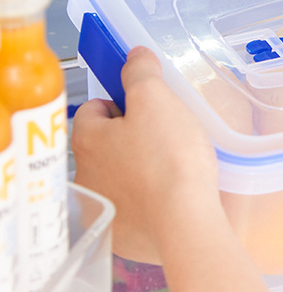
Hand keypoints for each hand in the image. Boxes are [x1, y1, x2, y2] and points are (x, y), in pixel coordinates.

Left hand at [72, 46, 220, 263]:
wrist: (186, 223)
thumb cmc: (170, 161)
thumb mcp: (158, 100)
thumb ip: (142, 73)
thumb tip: (135, 56)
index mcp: (88, 139)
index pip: (95, 109)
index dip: (123, 104)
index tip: (148, 108)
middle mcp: (87, 175)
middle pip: (107, 145)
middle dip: (132, 140)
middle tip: (167, 138)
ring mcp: (105, 208)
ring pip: (120, 178)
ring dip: (140, 172)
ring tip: (174, 169)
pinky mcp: (124, 236)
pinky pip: (135, 210)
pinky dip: (150, 203)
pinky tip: (172, 197)